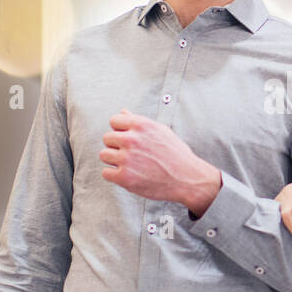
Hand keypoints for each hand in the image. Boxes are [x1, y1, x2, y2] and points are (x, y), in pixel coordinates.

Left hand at [100, 109, 220, 214]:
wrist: (187, 178)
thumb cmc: (176, 155)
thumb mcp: (161, 131)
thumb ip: (139, 122)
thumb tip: (122, 113)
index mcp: (141, 125)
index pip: (114, 121)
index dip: (120, 130)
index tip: (128, 139)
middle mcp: (131, 140)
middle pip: (107, 138)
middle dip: (116, 146)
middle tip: (131, 154)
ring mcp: (126, 159)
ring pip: (104, 155)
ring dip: (114, 161)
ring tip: (130, 165)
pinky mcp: (124, 177)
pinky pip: (106, 173)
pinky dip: (114, 176)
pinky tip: (128, 175)